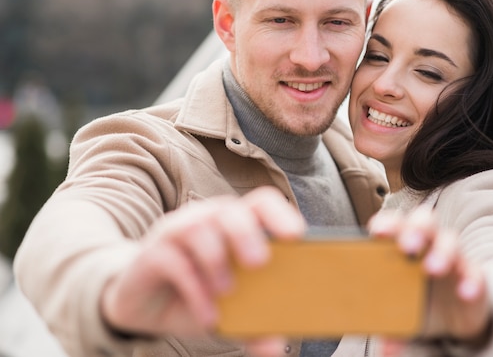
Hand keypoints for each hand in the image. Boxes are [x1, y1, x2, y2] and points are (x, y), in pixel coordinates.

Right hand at [100, 186, 305, 339]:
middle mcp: (206, 220)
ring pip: (198, 227)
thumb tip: (277, 348)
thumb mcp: (227, 313)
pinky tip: (207, 315)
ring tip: (227, 292)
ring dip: (216, 259)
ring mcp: (176, 232)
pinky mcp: (151, 253)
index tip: (296, 237)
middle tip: (260, 263)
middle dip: (246, 233)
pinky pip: (173, 260)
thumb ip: (252, 326)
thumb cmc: (195, 296)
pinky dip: (194, 287)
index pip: (261, 204)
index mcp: (234, 225)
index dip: (279, 215)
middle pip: (229, 209)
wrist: (142, 307)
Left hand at [368, 205, 492, 352]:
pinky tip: (465, 292)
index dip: (387, 224)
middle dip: (415, 229)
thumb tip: (386, 347)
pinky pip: (476, 271)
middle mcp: (428, 244)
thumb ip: (391, 322)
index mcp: (403, 244)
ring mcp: (453, 257)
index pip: (395, 224)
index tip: (378, 232)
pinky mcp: (474, 274)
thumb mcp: (401, 311)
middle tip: (407, 247)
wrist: (455, 317)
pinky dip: (471, 280)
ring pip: (450, 241)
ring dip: (442, 252)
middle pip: (424, 222)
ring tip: (432, 269)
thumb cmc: (418, 302)